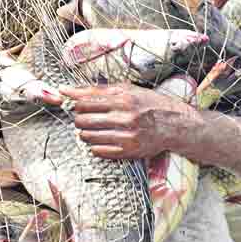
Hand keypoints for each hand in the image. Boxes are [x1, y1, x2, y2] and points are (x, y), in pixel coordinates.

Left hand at [60, 84, 196, 159]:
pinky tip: (100, 140)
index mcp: (123, 100)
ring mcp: (127, 136)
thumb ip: (96, 89)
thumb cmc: (147, 104)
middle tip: (84, 118)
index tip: (77, 106)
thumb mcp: (125, 89)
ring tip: (92, 129)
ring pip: (88, 137)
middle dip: (79, 119)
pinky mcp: (129, 151)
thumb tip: (67, 90)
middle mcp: (125, 118)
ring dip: (85, 133)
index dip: (76, 105)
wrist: (173, 124)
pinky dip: (94, 146)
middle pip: (83, 121)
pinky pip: (99, 152)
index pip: (85, 103)